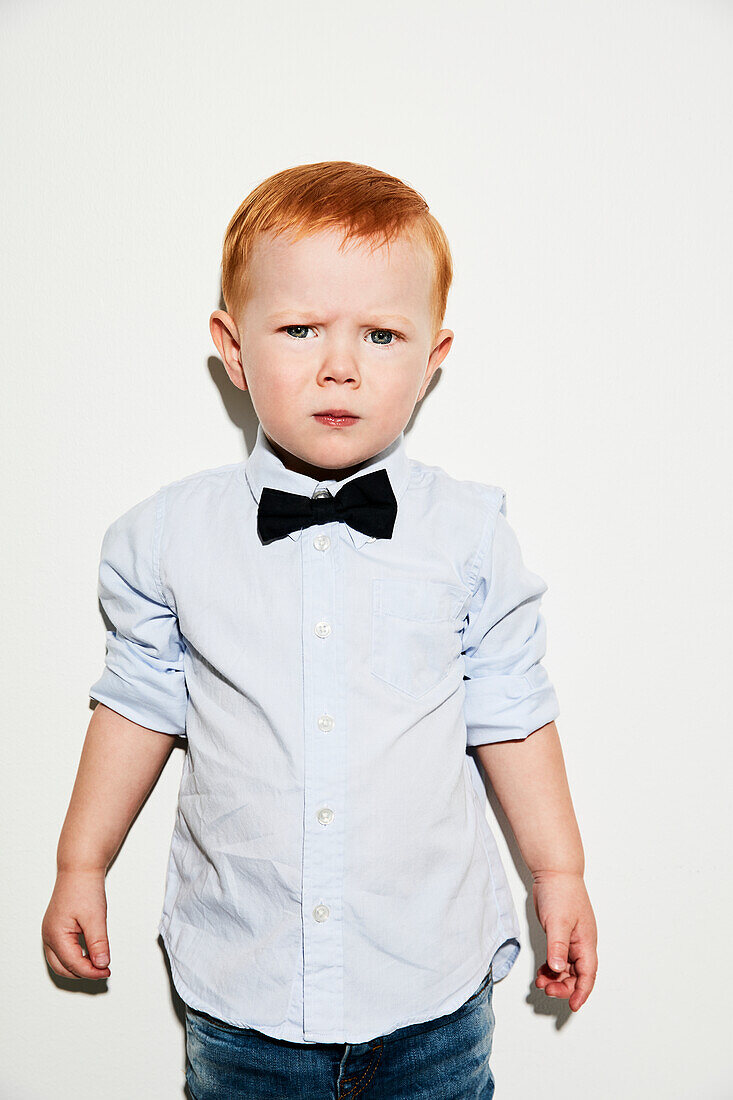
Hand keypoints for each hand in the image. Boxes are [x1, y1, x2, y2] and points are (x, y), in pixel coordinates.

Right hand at [41, 869, 110, 979]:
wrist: (79, 868)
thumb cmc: (84, 887)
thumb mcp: (95, 918)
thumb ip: (98, 944)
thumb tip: (102, 964)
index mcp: (56, 935)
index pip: (73, 965)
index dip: (91, 972)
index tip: (106, 971)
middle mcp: (49, 936)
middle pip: (63, 968)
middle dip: (83, 973)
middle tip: (103, 971)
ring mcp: (50, 932)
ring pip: (61, 962)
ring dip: (78, 967)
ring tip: (98, 965)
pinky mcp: (56, 928)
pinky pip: (62, 951)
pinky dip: (75, 958)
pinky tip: (89, 955)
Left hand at [532, 869, 596, 1010]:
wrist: (554, 872)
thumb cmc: (561, 892)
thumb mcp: (558, 922)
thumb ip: (557, 947)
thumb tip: (559, 970)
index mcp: (586, 942)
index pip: (588, 974)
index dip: (582, 992)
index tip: (573, 1005)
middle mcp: (581, 943)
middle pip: (577, 975)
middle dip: (564, 987)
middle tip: (547, 991)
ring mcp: (570, 939)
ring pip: (566, 968)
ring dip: (556, 978)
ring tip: (540, 983)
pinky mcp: (559, 935)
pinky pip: (558, 958)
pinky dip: (551, 968)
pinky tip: (541, 972)